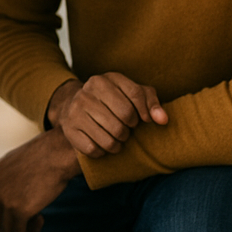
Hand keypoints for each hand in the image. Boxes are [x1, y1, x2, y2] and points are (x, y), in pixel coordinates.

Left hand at [0, 128, 79, 231]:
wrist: (55, 154)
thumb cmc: (40, 158)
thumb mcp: (12, 167)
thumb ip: (3, 184)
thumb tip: (4, 208)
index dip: (2, 218)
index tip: (19, 213)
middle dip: (10, 225)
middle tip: (27, 219)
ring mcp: (3, 200)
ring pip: (5, 230)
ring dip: (21, 229)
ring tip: (36, 217)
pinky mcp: (18, 209)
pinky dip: (31, 230)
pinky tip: (40, 217)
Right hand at [48, 74, 167, 157]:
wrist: (72, 108)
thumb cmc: (111, 102)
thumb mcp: (130, 94)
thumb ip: (150, 102)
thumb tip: (163, 120)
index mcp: (102, 80)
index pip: (135, 94)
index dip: (145, 111)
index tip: (146, 120)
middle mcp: (86, 93)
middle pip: (125, 117)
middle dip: (130, 128)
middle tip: (125, 128)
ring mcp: (75, 111)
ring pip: (110, 139)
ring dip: (118, 143)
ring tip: (115, 136)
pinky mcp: (69, 130)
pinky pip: (95, 150)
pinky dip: (103, 151)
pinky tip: (101, 143)